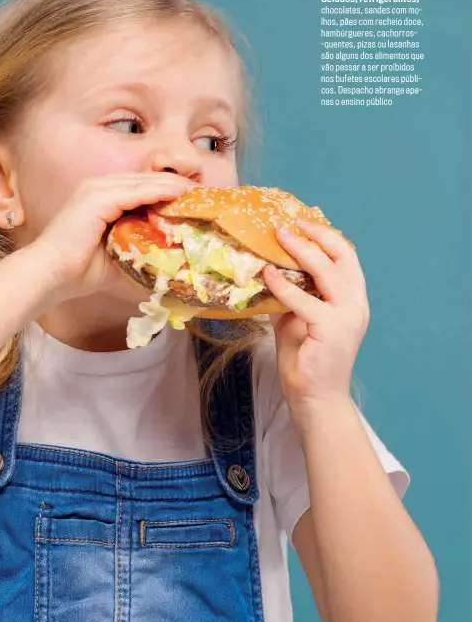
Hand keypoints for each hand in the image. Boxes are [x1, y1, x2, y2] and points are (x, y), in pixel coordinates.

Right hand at [28, 173, 194, 302]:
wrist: (49, 276)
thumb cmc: (80, 274)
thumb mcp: (119, 262)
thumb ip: (141, 261)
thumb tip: (170, 277)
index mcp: (101, 199)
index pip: (141, 190)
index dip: (168, 194)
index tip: (193, 202)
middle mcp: (98, 188)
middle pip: (146, 181)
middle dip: (174, 187)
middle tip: (202, 195)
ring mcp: (97, 189)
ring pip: (144, 183)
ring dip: (172, 187)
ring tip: (196, 193)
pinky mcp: (97, 197)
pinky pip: (137, 191)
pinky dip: (160, 192)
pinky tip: (180, 195)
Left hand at [264, 218, 369, 416]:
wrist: (315, 399)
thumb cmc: (305, 361)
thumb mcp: (295, 320)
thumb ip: (290, 296)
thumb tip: (266, 269)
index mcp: (352, 301)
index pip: (347, 259)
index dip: (327, 237)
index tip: (304, 222)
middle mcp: (356, 305)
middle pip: (342, 258)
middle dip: (316, 236)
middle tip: (288, 225)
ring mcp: (347, 317)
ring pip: (327, 273)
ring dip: (301, 252)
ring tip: (278, 238)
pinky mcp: (332, 330)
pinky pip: (305, 301)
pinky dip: (284, 285)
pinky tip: (267, 275)